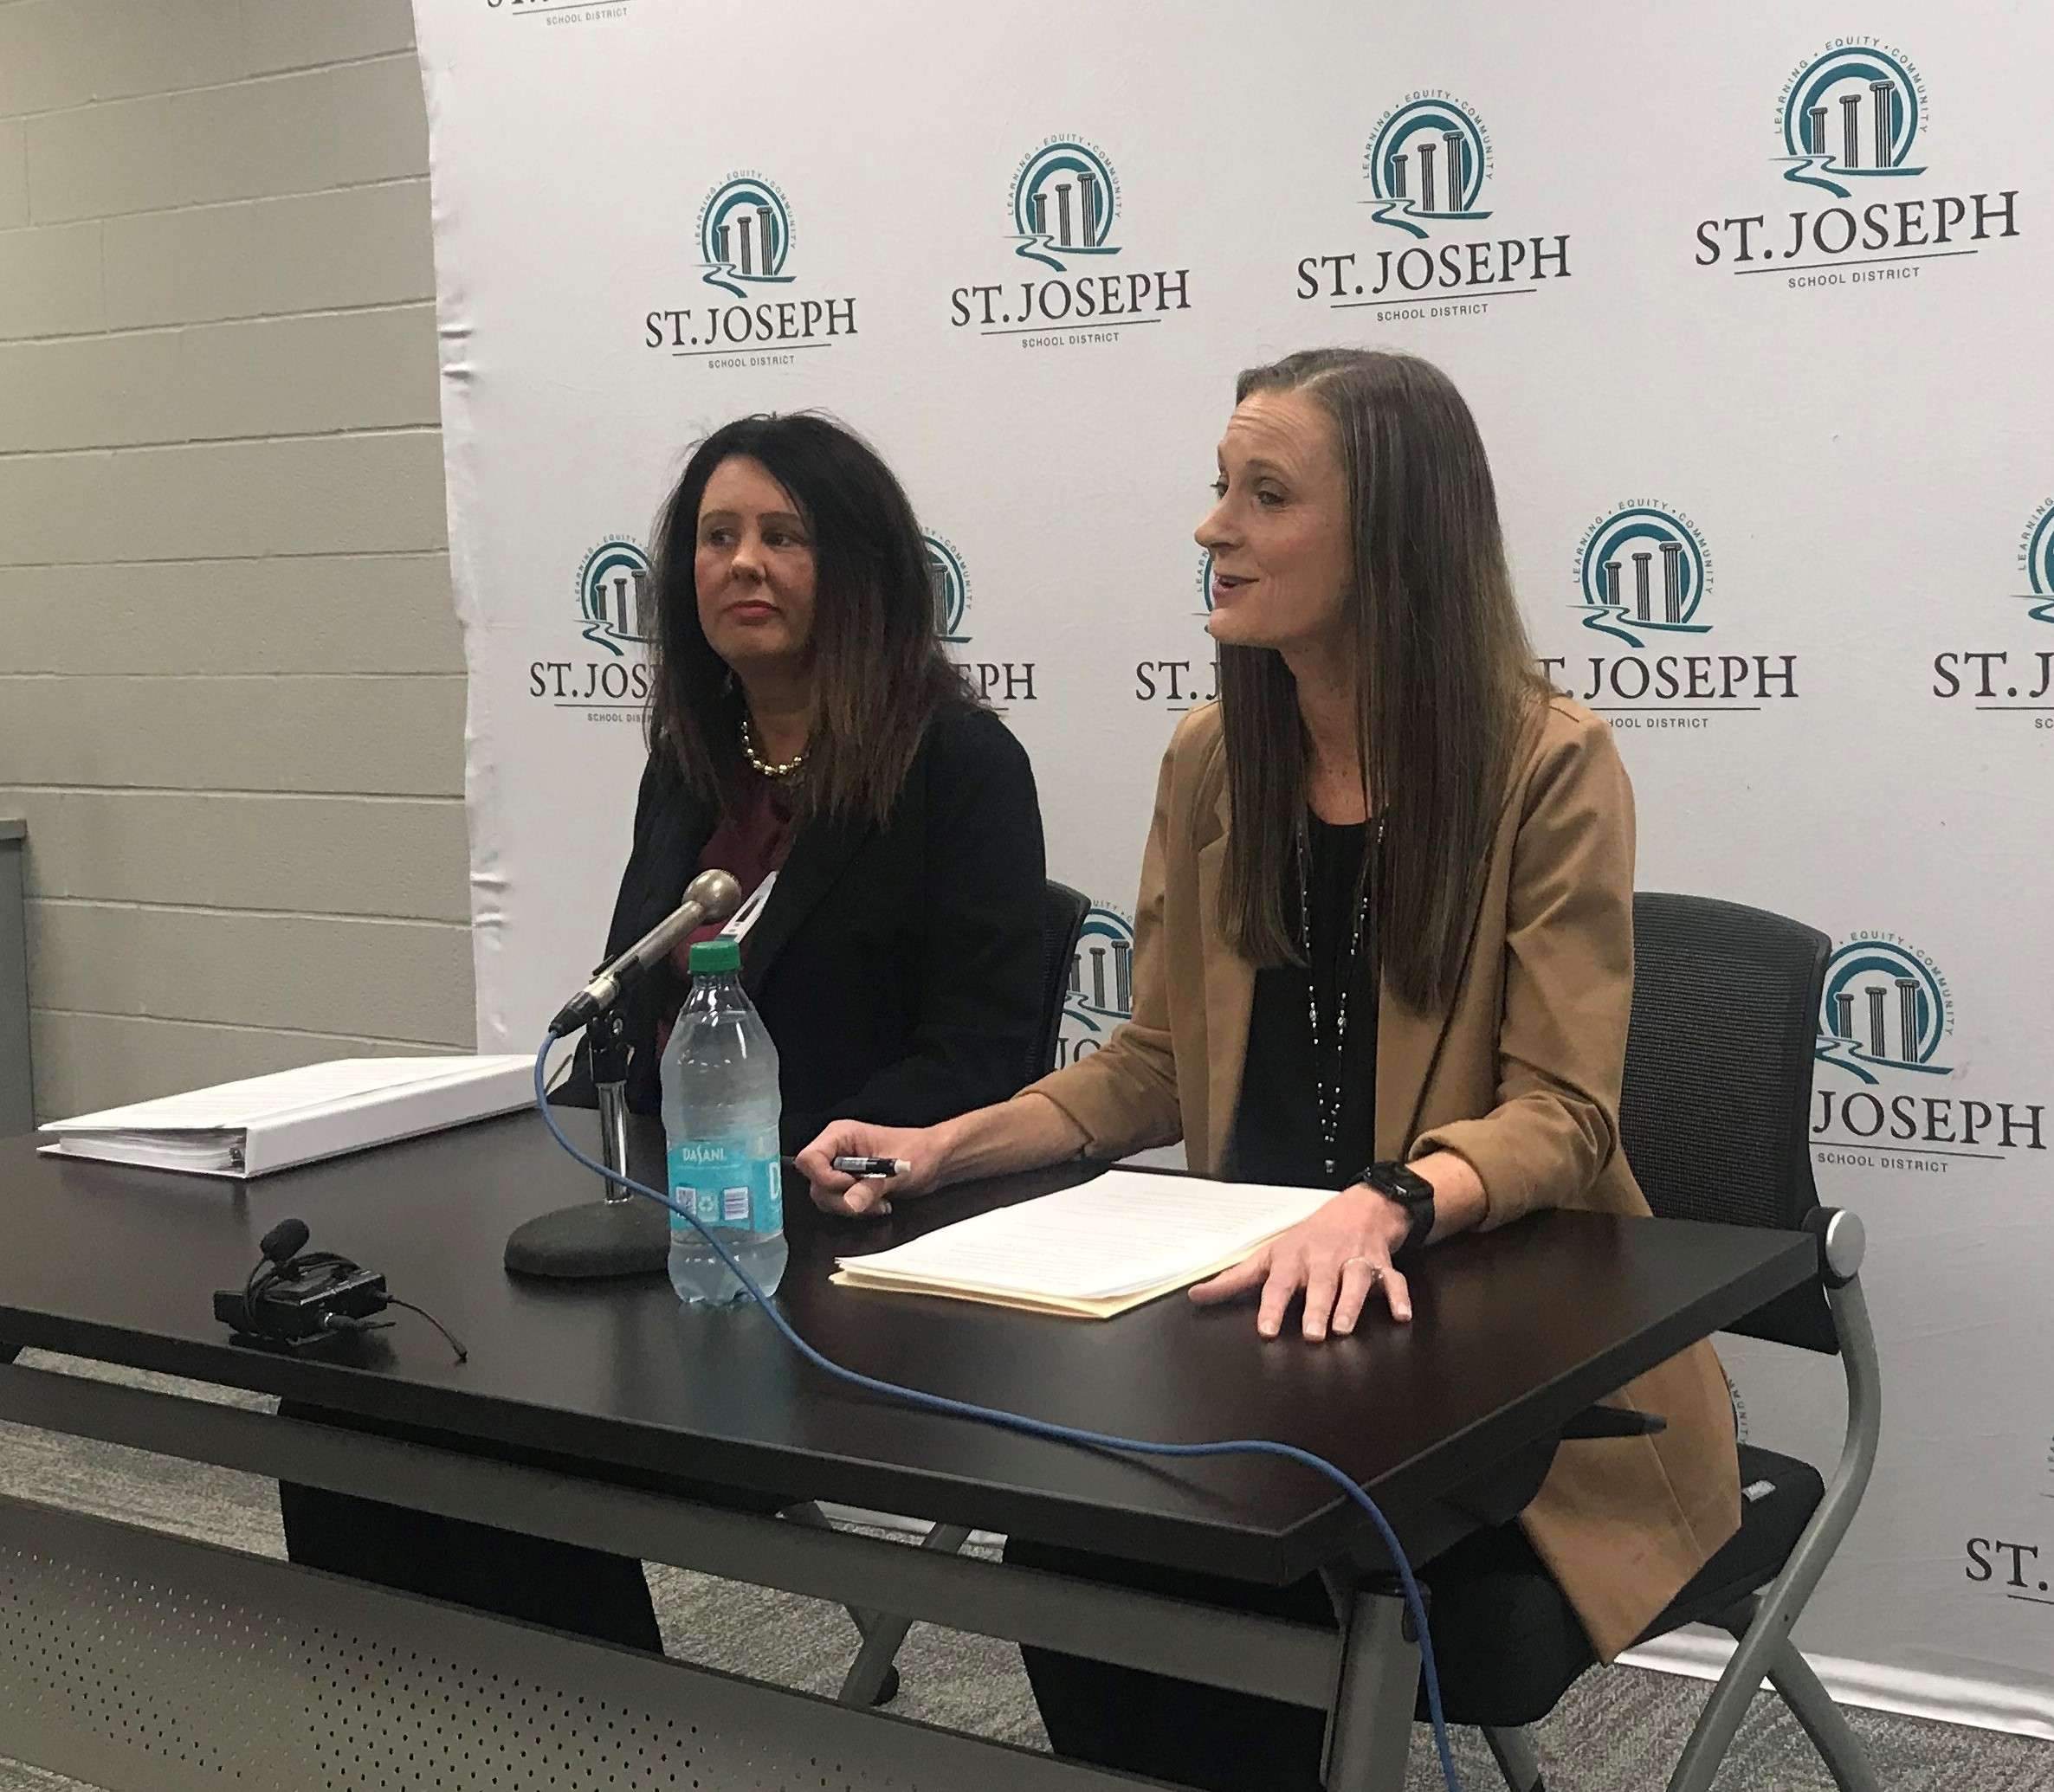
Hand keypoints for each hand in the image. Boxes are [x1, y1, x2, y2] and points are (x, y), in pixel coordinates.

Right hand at [794, 1120, 944, 1216]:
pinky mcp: (848, 1185)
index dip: (825, 1178)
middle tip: (869, 1199)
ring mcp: (841, 1169)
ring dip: (852, 1207)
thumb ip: (870, 1187)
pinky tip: (879, 1204)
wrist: (935, 1161)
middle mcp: (835, 1152)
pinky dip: (857, 1209)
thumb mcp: (896, 1169)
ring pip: (826, 1198)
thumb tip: (850, 1203)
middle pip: (815, 1183)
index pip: (809, 1159)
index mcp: (841, 1135)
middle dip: (842, 1198)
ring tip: (879, 1202)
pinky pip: (840, 1204)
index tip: (850, 1184)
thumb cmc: (919, 1152)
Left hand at [1188, 1185, 1412, 1340]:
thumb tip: (1195, 1297)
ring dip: (1351, 1304)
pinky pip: (1393, 1280)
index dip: (1272, 1307)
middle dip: (1316, 1307)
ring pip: (1354, 1282)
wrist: (1356, 1209)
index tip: (1267, 1330)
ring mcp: (1353, 1261)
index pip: (1278, 1285)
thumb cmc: (1305, 1240)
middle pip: (1319, 1284)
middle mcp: (1323, 1260)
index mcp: (1292, 1260)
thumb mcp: (1267, 1256)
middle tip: (1312, 1334)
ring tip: (1344, 1329)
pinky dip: (1399, 1296)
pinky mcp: (1381, 1266)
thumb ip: (1233, 1281)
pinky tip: (1402, 1315)